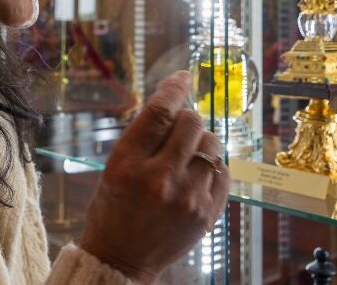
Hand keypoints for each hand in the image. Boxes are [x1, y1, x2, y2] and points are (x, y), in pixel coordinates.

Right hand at [78, 71, 229, 282]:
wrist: (121, 259)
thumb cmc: (114, 209)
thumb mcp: (114, 168)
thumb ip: (144, 136)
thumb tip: (175, 101)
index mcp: (127, 164)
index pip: (159, 112)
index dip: (174, 88)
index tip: (182, 77)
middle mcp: (159, 179)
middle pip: (191, 122)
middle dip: (186, 118)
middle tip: (178, 129)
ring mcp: (187, 199)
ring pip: (212, 144)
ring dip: (201, 141)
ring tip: (187, 154)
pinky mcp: (206, 214)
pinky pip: (223, 171)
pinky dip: (213, 164)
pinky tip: (198, 172)